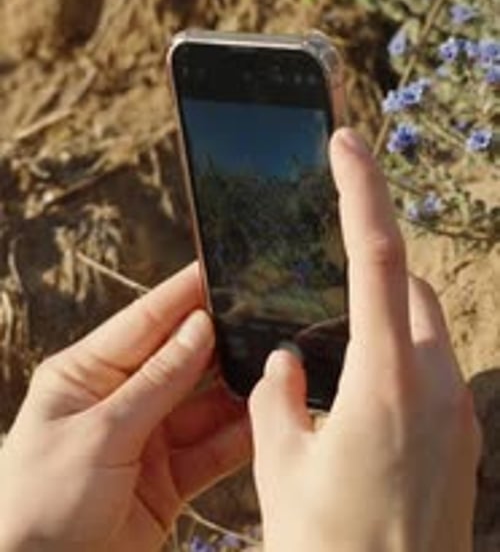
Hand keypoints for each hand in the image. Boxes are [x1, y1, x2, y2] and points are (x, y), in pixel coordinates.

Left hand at [0, 263, 249, 551]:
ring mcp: (144, 440)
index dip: (183, 294)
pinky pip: (209, 450)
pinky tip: (265, 420)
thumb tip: (200, 327)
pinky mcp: (166, 480)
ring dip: (236, 390)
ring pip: (202, 404)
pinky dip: (238, 437)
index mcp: (85, 375)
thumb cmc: (40, 505)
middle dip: (218, 340)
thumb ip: (157, 382)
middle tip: (262, 313)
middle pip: (178, 359)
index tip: (218, 267)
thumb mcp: (99, 434)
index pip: (143, 322)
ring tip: (274, 366)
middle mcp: (117, 400)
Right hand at [250, 128, 480, 551]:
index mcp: (384, 379)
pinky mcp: (463, 444)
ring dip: (386, 328)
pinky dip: (400, 367)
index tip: (345, 141)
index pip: (376, 256)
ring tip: (337, 375)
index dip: (360, 189)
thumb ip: (275, 396)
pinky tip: (362, 413)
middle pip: (410, 292)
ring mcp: (457, 417)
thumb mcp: (279, 468)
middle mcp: (435, 386)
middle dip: (372, 277)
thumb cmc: (327, 549)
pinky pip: (433, 375)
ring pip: (425, 333)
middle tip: (324, 306)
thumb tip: (282, 363)